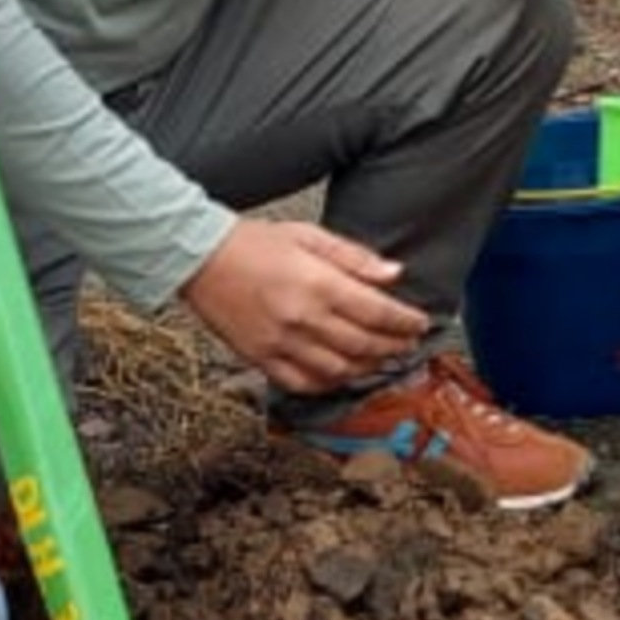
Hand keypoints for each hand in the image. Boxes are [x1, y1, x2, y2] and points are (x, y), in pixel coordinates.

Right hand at [178, 217, 428, 394]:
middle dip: (394, 347)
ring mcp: (281, 343)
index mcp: (318, 285)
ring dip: (367, 368)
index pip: (378, 312)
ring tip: (381, 360)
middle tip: (409, 344)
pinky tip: (342, 375)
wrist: (198, 258)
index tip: (421, 323)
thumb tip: (394, 273)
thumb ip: (354, 258)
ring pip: (338, 370)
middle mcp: (303, 319)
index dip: (405, 321)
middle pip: (364, 345)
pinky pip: (302, 383)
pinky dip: (329, 383)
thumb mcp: (309, 235)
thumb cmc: (253, 242)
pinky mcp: (261, 358)